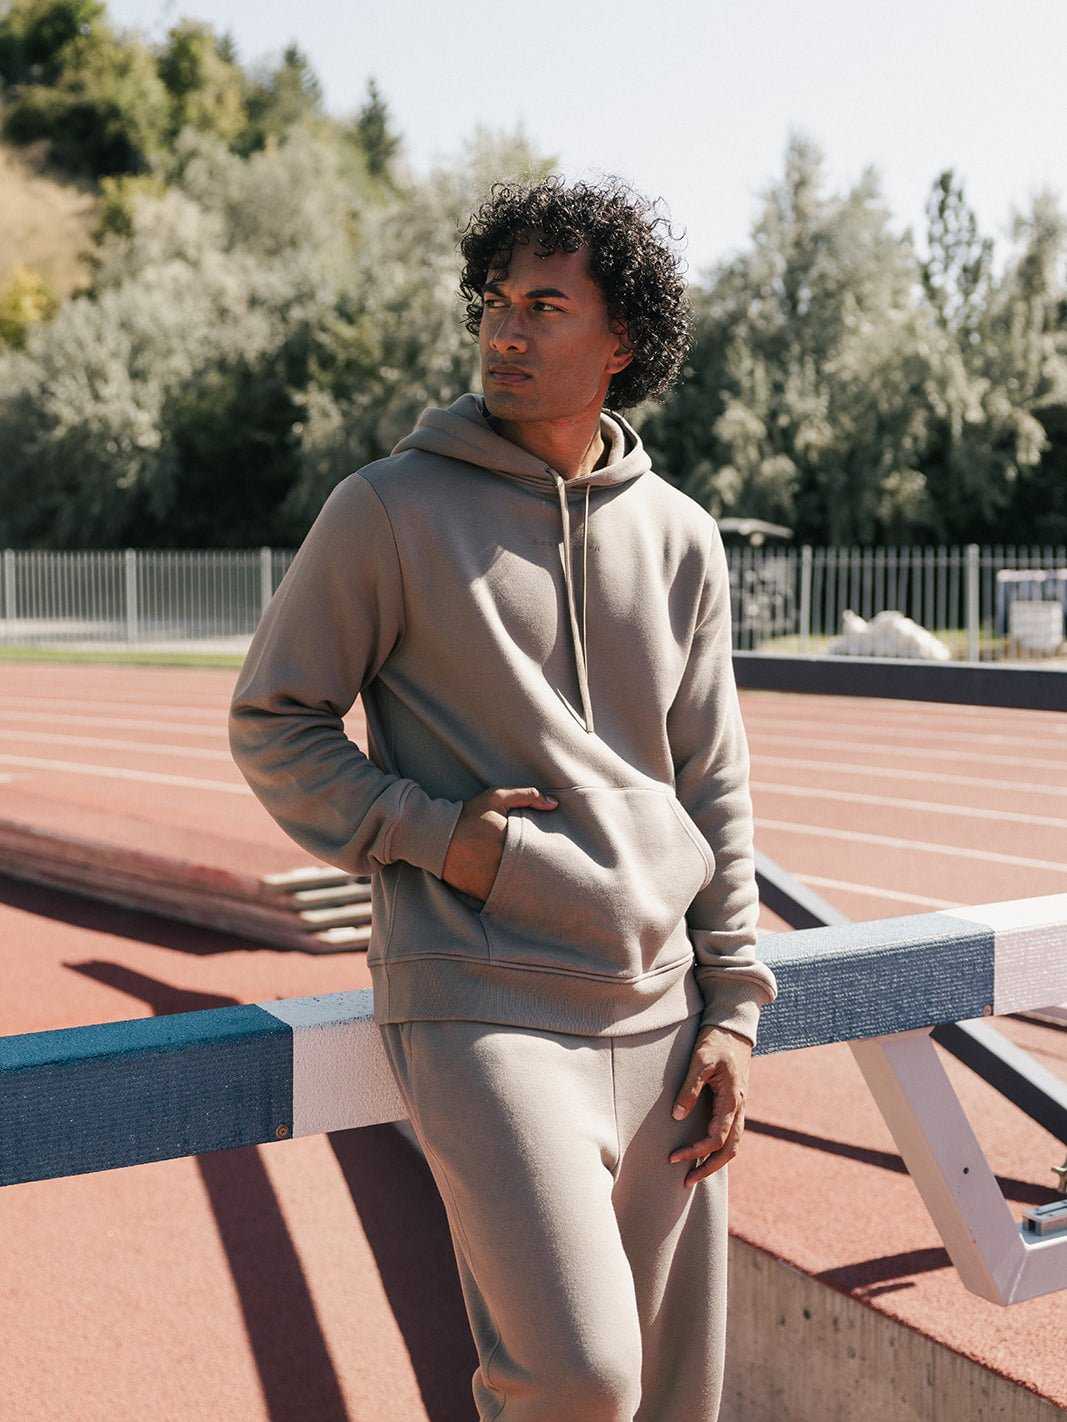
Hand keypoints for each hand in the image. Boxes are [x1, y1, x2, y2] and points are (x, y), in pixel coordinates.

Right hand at [441, 785, 558, 901]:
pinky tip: (514, 890)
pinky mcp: (479, 892)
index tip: (549, 854)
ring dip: (525, 886)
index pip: (539, 853)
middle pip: (531, 873)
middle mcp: (501, 862)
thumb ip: (527, 796)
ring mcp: (490, 880)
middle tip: (546, 871)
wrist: (434, 835)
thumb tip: (554, 804)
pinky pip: (500, 898)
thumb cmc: (468, 814)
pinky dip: (508, 894)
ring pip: (518, 889)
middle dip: (538, 872)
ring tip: (532, 882)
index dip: (547, 855)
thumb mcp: (496, 797)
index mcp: (509, 839)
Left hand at [667, 1024, 751, 1187]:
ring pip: (733, 1144)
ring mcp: (739, 1106)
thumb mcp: (700, 1060)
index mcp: (732, 1100)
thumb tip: (677, 1116)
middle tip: (686, 1181)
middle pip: (729, 1150)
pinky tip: (704, 1152)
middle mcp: (739, 1107)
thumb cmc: (716, 1042)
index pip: (715, 1138)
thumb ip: (690, 1089)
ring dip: (715, 1162)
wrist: (734, 1028)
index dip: (695, 1151)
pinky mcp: (734, 1103)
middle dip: (708, 1168)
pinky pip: (731, 1133)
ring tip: (694, 1173)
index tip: (673, 1158)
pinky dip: (719, 1148)